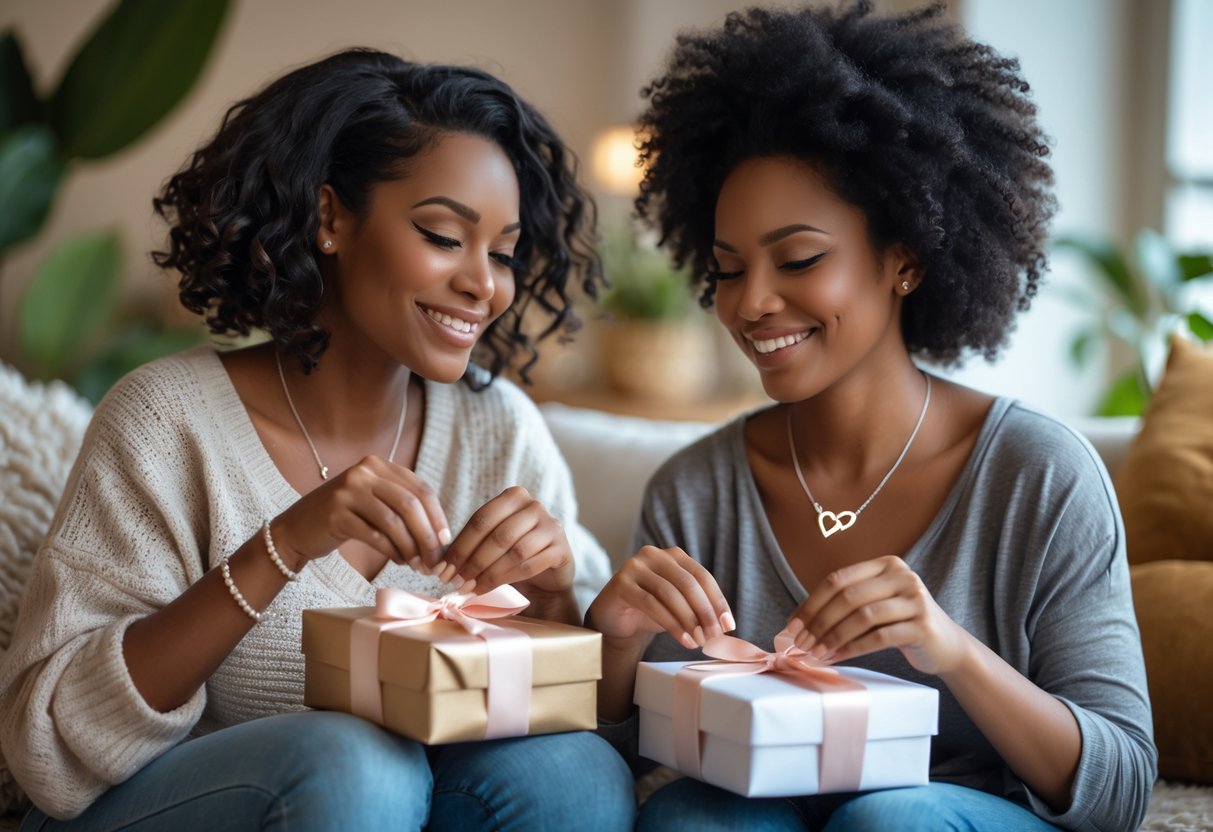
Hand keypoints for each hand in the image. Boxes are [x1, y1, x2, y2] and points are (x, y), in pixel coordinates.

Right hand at [271, 455, 449, 570]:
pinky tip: (398, 561)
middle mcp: (364, 472)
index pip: (421, 489)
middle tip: (435, 561)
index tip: (446, 543)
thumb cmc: (344, 519)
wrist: (296, 529)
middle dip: (428, 536)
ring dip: (411, 548)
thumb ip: (403, 508)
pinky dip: (392, 551)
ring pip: (394, 522)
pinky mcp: (336, 514)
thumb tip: (442, 538)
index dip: (438, 517)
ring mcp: (348, 491)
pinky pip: (375, 536)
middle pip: (410, 505)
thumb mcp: (375, 502)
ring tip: (417, 564)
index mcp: (379, 465)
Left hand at [440, 486, 573, 598]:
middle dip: (472, 562)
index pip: (481, 520)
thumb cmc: (512, 553)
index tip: (442, 569)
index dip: (460, 546)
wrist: (548, 573)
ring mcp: (551, 526)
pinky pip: (529, 565)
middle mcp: (534, 506)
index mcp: (513, 496)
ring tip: (469, 588)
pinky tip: (487, 589)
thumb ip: (470, 545)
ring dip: (488, 573)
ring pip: (513, 552)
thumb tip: (438, 566)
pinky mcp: (561, 549)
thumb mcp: (491, 541)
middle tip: (455, 582)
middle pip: (497, 536)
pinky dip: (505, 579)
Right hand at [586, 545, 734, 650]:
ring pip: (670, 593)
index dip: (717, 600)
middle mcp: (653, 555)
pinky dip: (671, 624)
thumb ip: (699, 609)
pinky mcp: (621, 583)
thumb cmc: (650, 611)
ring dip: (689, 620)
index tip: (728, 625)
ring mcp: (635, 566)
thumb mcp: (679, 606)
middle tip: (715, 636)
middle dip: (705, 612)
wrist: (616, 620)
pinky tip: (684, 640)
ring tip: (699, 641)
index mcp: (673, 555)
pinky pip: (651, 604)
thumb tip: (727, 627)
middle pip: (688, 583)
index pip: (701, 575)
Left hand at [787, 555, 967, 674]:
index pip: (838, 579)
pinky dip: (852, 648)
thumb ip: (847, 605)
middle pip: (848, 596)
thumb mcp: (877, 604)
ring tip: (815, 653)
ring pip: (862, 616)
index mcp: (885, 565)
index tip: (792, 625)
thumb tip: (799, 624)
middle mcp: (902, 576)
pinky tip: (836, 658)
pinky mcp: (922, 626)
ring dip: (833, 637)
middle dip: (818, 621)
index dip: (811, 603)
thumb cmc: (901, 624)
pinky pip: (878, 637)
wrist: (946, 645)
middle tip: (800, 643)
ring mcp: (914, 600)